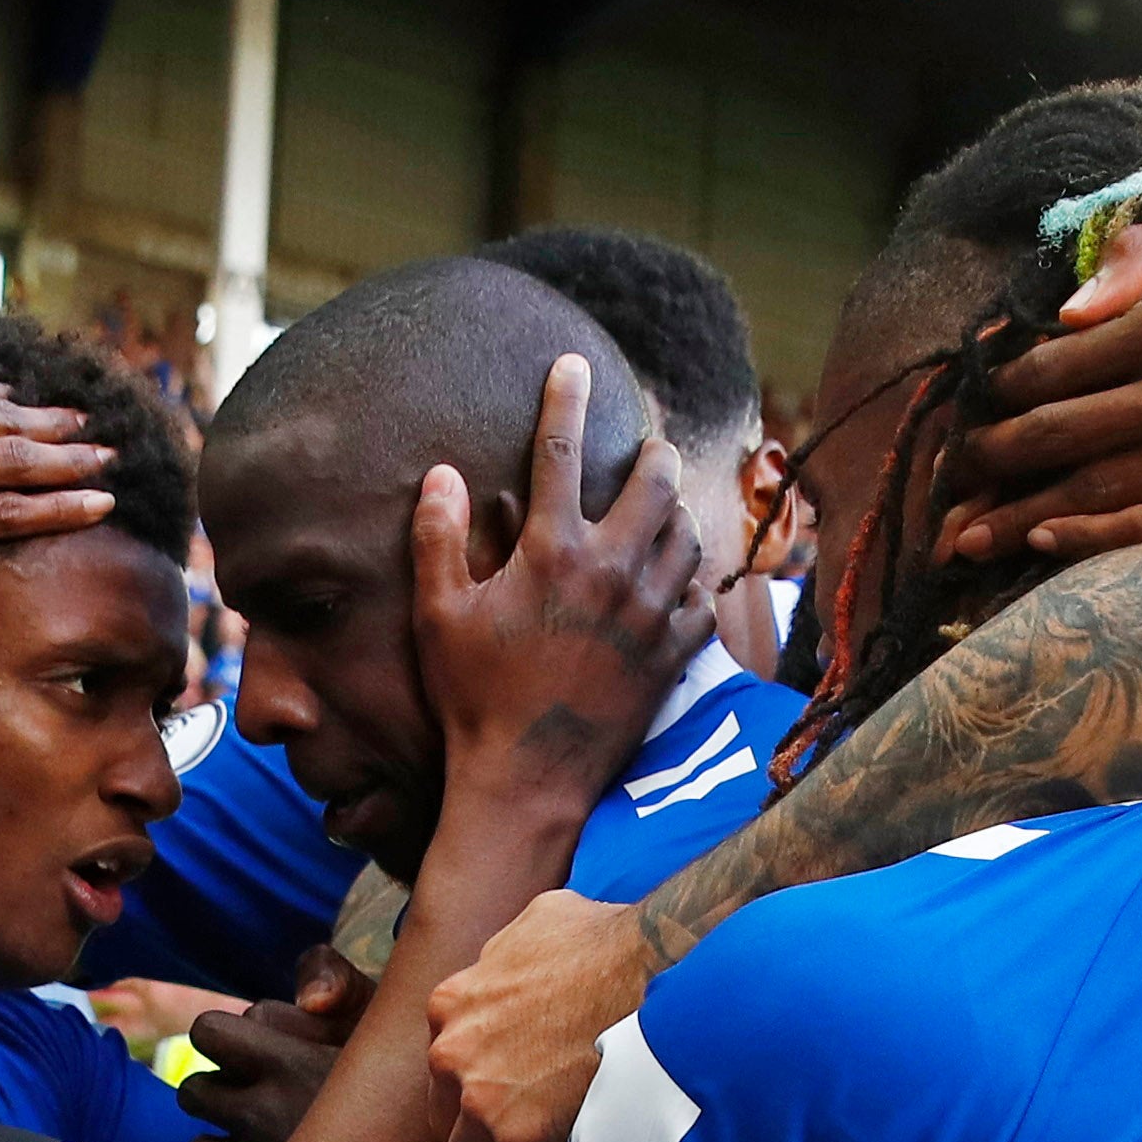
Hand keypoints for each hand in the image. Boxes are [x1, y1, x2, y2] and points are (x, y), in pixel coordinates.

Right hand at [0, 309, 118, 611]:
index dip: (11, 398)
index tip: (39, 408)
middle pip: (8, 418)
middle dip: (59, 425)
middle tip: (97, 431)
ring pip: (19, 462)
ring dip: (74, 463)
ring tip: (107, 464)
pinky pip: (10, 514)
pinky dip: (62, 508)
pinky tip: (97, 506)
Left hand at [177, 949, 374, 1141]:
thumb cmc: (403, 1073)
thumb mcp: (377, 1008)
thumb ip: (331, 974)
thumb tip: (310, 1003)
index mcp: (289, 1058)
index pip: (208, 1032)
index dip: (232, 1037)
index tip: (267, 1051)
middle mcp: (270, 1114)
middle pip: (194, 1092)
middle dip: (221, 1091)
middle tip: (261, 1099)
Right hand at [410, 354, 709, 817]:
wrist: (527, 779)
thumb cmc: (473, 698)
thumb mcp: (440, 615)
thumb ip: (439, 538)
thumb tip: (442, 474)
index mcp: (552, 552)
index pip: (559, 449)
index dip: (564, 397)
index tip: (572, 362)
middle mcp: (613, 572)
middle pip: (652, 480)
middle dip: (650, 453)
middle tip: (644, 450)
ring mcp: (651, 613)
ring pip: (687, 533)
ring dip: (675, 512)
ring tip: (661, 509)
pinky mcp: (673, 654)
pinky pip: (702, 598)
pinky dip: (693, 581)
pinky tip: (680, 580)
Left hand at [427, 892, 649, 1141]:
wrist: (653, 973)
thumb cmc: (607, 942)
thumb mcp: (541, 921)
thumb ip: (508, 956)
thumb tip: (515, 967)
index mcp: (450, 1006)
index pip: (446, 1063)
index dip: (485, 1075)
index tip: (523, 1080)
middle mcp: (452, 1054)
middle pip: (446, 1116)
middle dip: (482, 1125)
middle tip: (534, 1122)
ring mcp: (481, 1099)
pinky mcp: (521, 1137)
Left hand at [933, 200, 1141, 561]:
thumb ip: (1141, 250)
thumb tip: (1061, 307)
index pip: (1055, 365)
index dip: (997, 395)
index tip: (967, 416)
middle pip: (1059, 434)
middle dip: (988, 463)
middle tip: (946, 483)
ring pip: (1094, 490)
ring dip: (1016, 517)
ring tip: (962, 537)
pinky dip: (1091, 540)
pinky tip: (1044, 543)